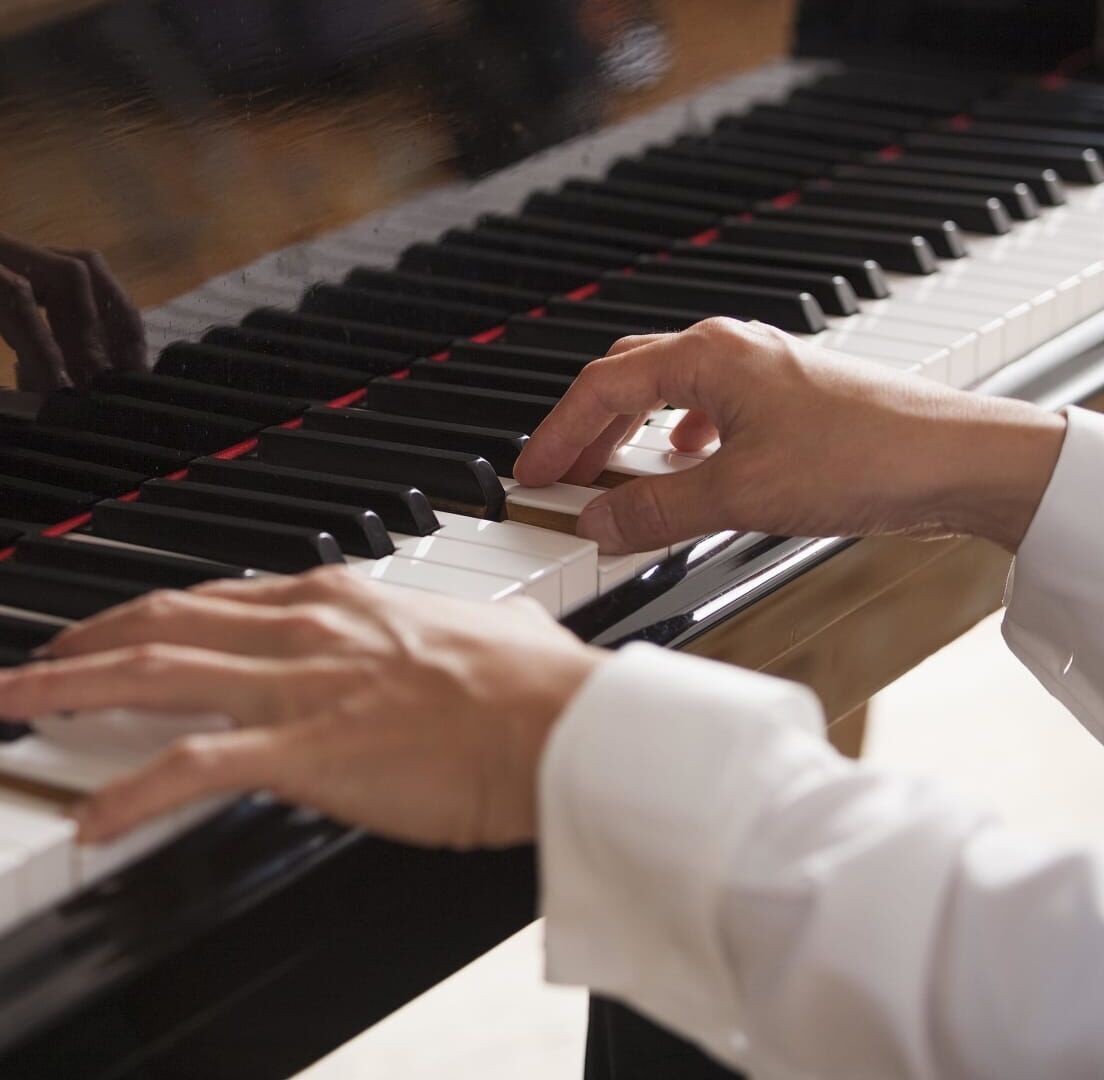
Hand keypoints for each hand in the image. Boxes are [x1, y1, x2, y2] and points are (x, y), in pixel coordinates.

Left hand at [0, 204, 146, 415]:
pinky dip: (84, 324)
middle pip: (62, 271)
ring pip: (73, 272)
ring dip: (104, 323)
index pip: (8, 289)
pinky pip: (54, 288)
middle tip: (98, 401)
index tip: (56, 397)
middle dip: (92, 334)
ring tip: (120, 385)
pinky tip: (93, 371)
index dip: (41, 344)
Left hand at [0, 569, 605, 848]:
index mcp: (334, 600)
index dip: (138, 619)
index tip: (98, 634)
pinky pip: (193, 766)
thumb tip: (452, 639)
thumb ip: (430, 635)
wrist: (570, 727)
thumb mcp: (472, 633)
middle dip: (72, 642)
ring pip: (149, 674)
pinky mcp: (306, 748)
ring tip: (3, 707)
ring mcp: (298, 685)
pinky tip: (87, 819)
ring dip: (62, 688)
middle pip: (155, 624)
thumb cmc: (535, 692)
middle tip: (13, 664)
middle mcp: (301, 627)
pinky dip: (128, 792)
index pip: (207, 600)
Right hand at [512, 318, 1069, 553]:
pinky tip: (687, 469)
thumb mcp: (739, 494)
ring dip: (630, 435)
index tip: (530, 472)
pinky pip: (709, 410)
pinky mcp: (790, 401)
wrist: (962, 459)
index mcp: (708, 355)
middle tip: (556, 475)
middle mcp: (732, 351)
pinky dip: (677, 440)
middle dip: (585, 429)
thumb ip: (656, 508)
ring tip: (609, 478)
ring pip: (668, 394)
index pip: (601, 386)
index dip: (556, 432)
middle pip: (628, 380)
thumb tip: (597, 520)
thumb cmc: (866, 455)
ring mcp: (763, 372)